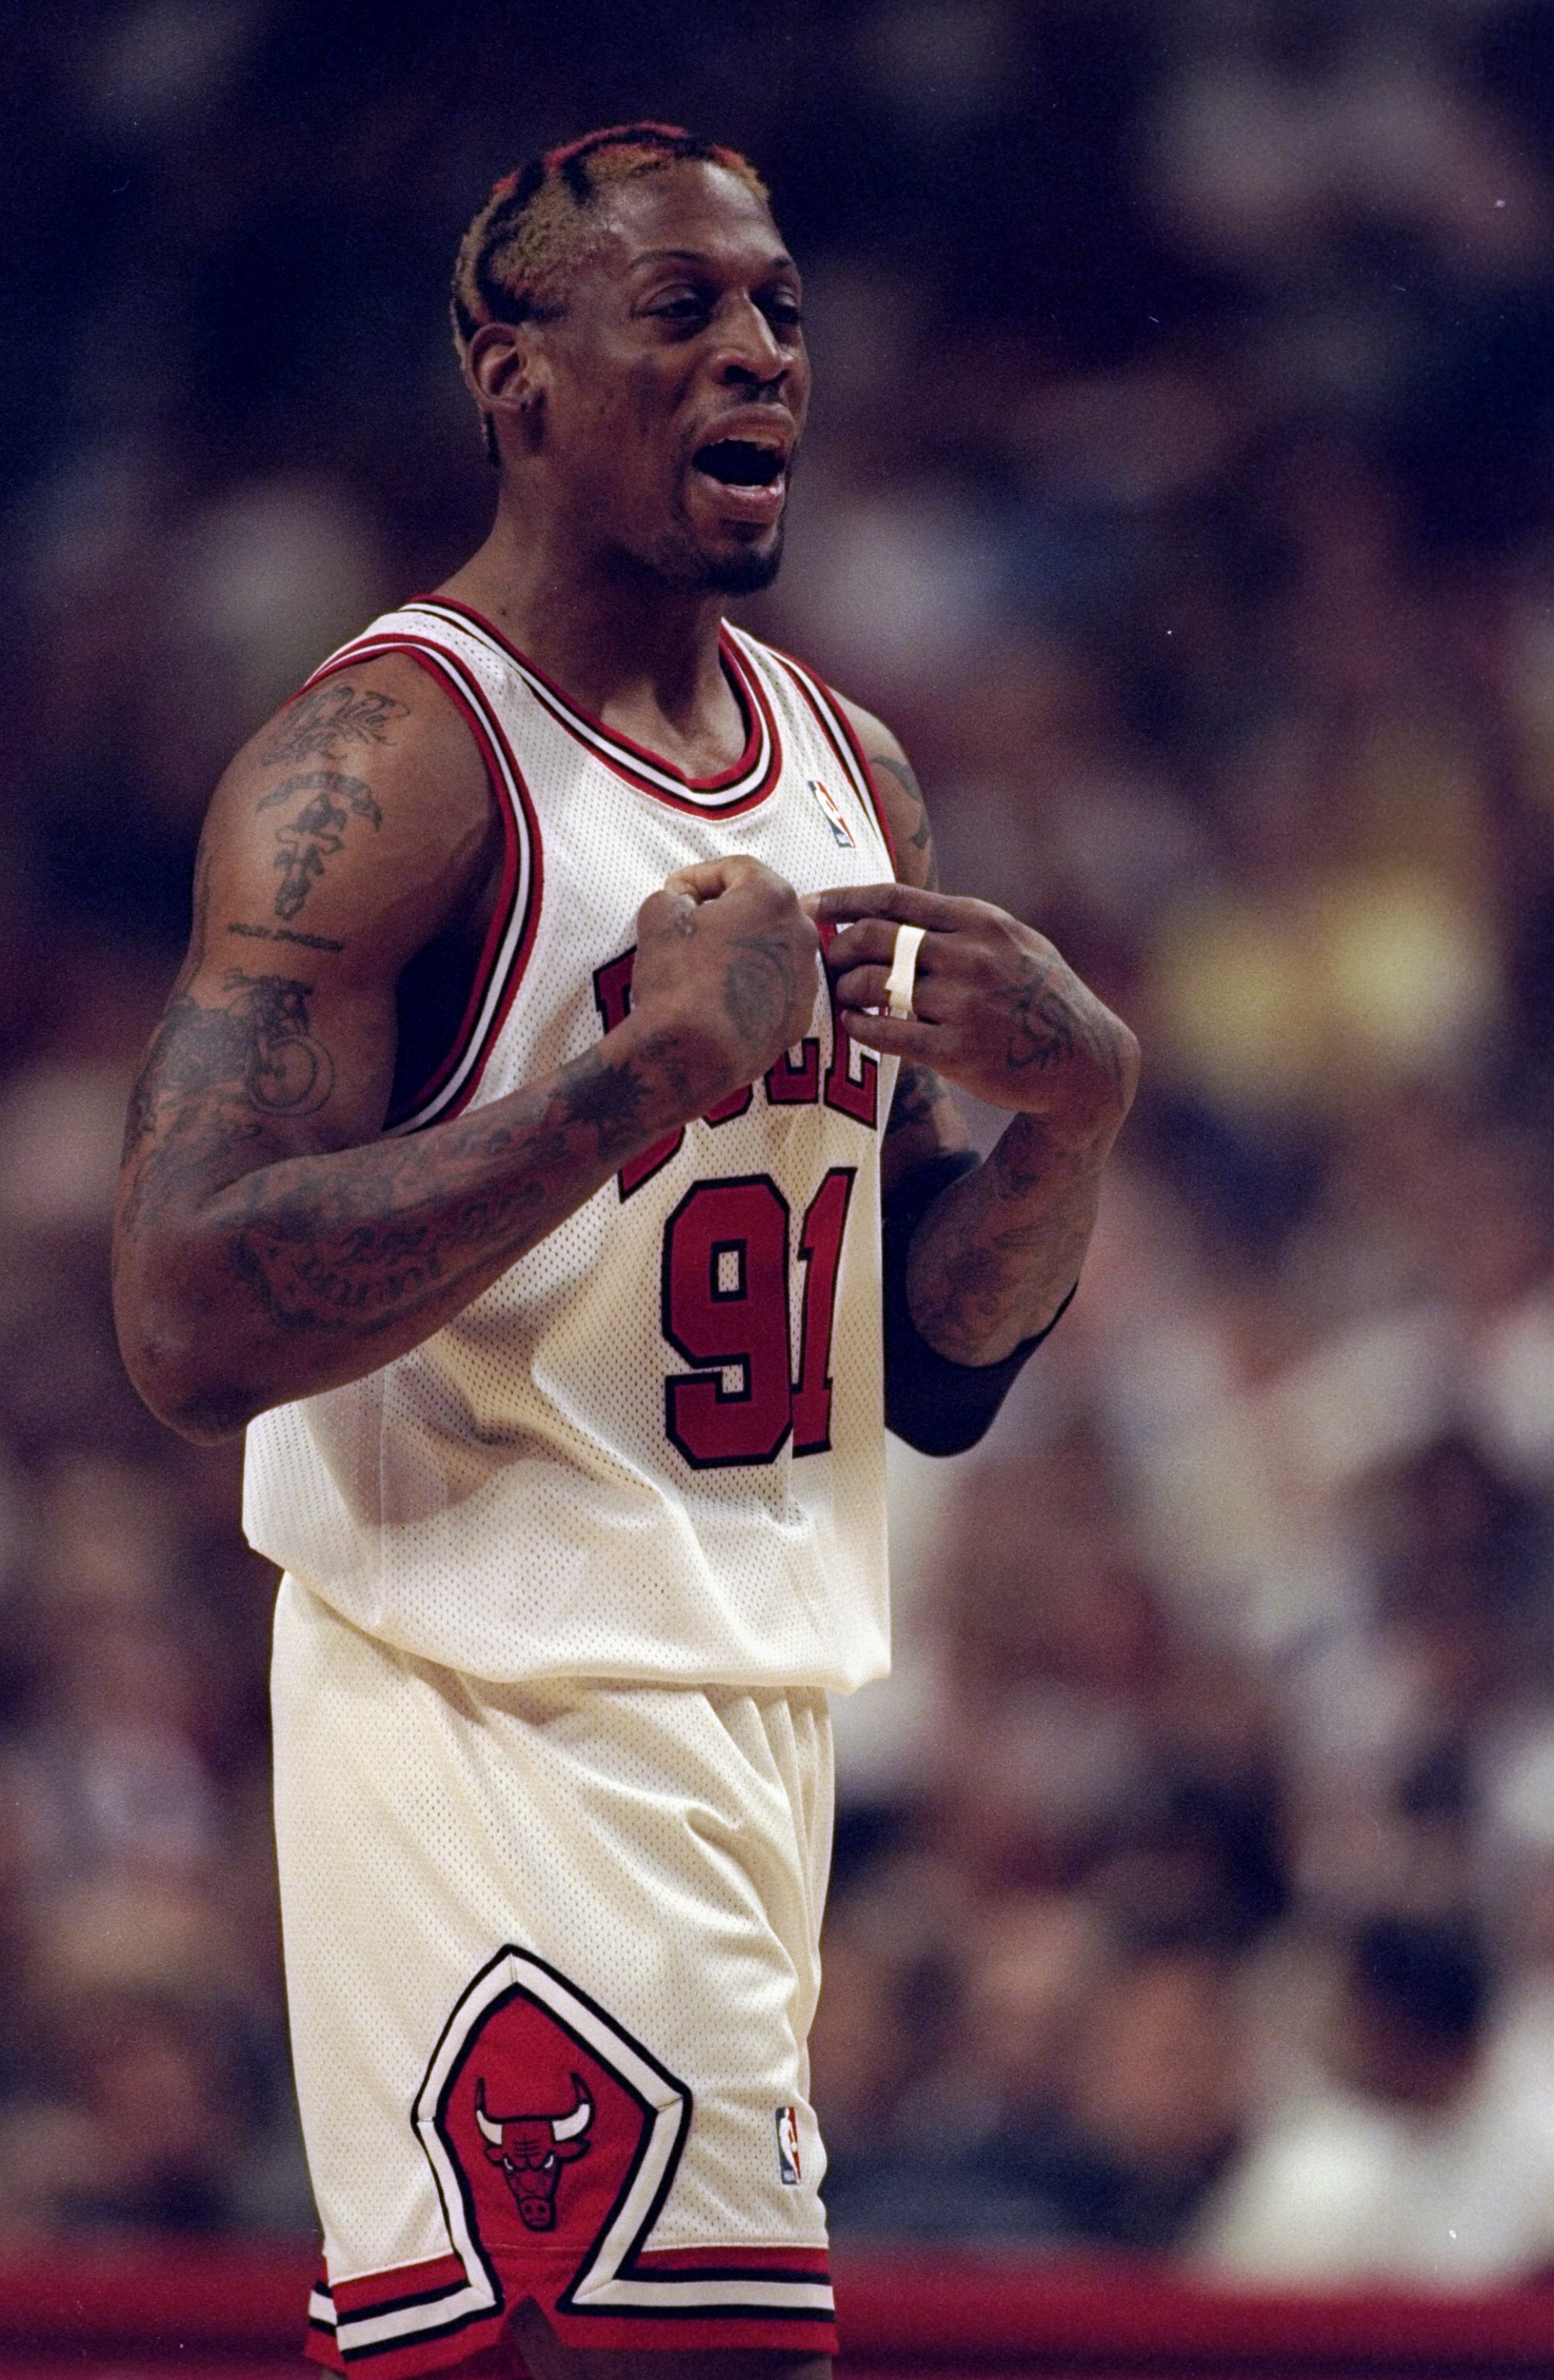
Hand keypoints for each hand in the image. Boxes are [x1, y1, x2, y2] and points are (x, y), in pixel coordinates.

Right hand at [629, 857, 821, 1114]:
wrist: (695, 1053)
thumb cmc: (678, 979)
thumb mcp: (659, 915)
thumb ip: (676, 896)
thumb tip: (683, 903)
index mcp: (772, 897)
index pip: (736, 869)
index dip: (698, 875)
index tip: (675, 891)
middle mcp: (802, 932)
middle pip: (761, 907)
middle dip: (725, 909)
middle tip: (690, 921)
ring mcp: (805, 977)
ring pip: (771, 948)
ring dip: (741, 946)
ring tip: (704, 961)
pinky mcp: (799, 1015)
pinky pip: (774, 986)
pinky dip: (751, 983)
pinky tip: (720, 996)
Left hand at [809, 883, 1138, 1143]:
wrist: (1083, 1061)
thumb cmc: (1042, 997)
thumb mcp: (1015, 941)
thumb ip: (961, 924)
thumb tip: (893, 909)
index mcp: (980, 921)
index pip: (892, 898)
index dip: (842, 901)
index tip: (810, 906)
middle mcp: (970, 955)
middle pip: (874, 938)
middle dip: (836, 949)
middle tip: (824, 963)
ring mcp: (964, 1003)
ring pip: (874, 985)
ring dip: (846, 990)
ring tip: (843, 997)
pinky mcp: (958, 1051)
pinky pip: (887, 1033)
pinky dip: (860, 1027)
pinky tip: (854, 1026)